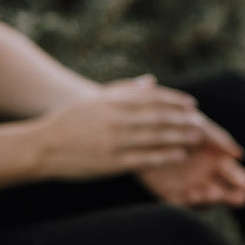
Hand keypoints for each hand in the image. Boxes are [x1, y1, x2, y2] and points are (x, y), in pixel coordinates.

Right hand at [36, 75, 218, 178]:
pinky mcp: (111, 163)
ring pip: (155, 137)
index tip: (192, 104)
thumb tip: (151, 81)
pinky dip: (164, 156)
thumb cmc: (69, 120)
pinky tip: (180, 155)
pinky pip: (144, 159)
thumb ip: (124, 90)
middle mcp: (116, 120)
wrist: (41, 146)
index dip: (175, 101)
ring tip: (198, 138)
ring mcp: (114, 142)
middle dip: (184, 119)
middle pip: (158, 118)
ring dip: (180, 136)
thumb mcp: (95, 100)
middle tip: (203, 122)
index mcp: (113, 103)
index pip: (152, 99)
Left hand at [137, 114, 244, 207]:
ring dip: (212, 199)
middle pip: (224, 191)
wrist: (143, 127)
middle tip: (241, 198)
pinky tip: (193, 195)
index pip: (233, 174)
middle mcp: (204, 174)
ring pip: (205, 199)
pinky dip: (189, 201)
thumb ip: (218, 138)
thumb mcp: (199, 125)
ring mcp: (188, 184)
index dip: (242, 181)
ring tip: (215, 193)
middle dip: (233, 196)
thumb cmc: (175, 122)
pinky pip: (182, 202)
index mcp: (215, 158)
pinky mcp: (169, 192)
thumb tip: (240, 154)